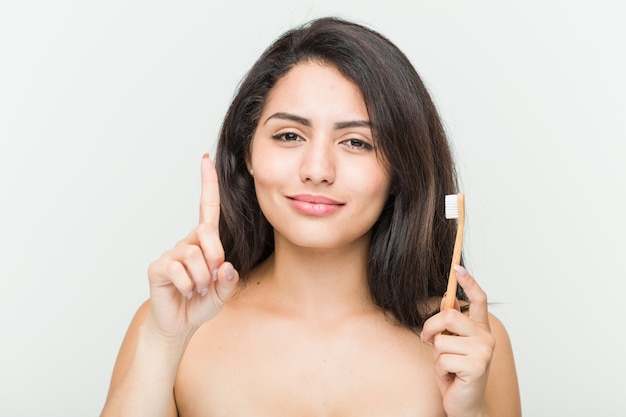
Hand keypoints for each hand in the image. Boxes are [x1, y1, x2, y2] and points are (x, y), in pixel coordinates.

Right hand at [145, 154, 238, 340]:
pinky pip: (178, 270)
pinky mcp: (158, 267)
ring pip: (194, 256)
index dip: (207, 184)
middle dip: (215, 258)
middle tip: (212, 280)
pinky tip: (185, 292)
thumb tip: (224, 265)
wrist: (179, 325)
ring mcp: (171, 254)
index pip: (207, 209)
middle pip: (206, 234)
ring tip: (198, 290)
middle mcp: (187, 243)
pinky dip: (188, 286)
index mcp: (204, 243)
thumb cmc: (201, 303)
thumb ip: (229, 279)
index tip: (206, 159)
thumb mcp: (224, 292)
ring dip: (202, 279)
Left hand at [420, 265, 494, 416]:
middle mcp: (486, 337)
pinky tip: (451, 378)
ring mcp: (483, 351)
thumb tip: (443, 299)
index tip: (457, 267)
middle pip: (449, 315)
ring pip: (441, 340)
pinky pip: (442, 358)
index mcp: (480, 330)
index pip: (478, 299)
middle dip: (430, 327)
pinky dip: (440, 370)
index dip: (468, 282)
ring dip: (437, 355)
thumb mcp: (450, 346)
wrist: (466, 406)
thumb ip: (450, 326)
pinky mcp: (476, 366)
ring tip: (448, 367)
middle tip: (426, 340)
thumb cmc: (456, 375)